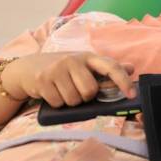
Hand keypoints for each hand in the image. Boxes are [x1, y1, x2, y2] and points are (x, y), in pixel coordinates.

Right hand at [5, 52, 134, 107]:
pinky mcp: (42, 80)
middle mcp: (73, 60)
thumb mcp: (84, 65)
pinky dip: (57, 103)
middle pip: (90, 91)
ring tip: (62, 90)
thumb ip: (107, 69)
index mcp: (88, 57)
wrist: (28, 68)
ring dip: (70, 101)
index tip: (132, 94)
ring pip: (74, 100)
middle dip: (85, 96)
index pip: (111, 66)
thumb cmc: (63, 69)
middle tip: (76, 89)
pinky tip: (52, 92)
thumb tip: (131, 68)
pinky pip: (58, 103)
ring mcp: (56, 69)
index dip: (123, 80)